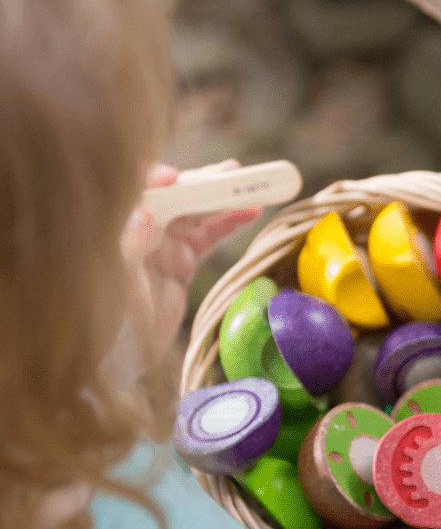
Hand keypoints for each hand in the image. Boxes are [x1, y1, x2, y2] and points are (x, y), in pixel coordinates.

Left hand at [121, 160, 261, 362]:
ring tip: (250, 184)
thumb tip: (144, 213)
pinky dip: (229, 223)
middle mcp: (139, 229)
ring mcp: (162, 246)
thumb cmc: (102, 319)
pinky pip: (207, 237)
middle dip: (201, 181)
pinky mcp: (181, 264)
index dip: (155, 180)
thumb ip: (127, 248)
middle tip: (233, 171)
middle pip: (173, 196)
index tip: (175, 179)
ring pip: (196, 213)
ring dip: (223, 198)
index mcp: (116, 226)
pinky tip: (251, 210)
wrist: (115, 357)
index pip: (136, 192)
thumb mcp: (113, 285)